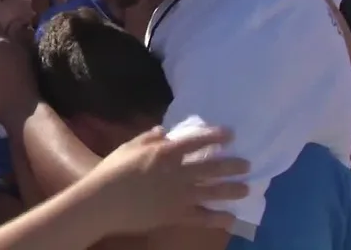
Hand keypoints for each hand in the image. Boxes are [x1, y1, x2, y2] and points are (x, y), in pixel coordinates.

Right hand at [84, 126, 248, 235]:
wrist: (103, 203)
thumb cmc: (112, 171)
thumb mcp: (128, 147)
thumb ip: (147, 138)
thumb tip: (163, 131)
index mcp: (165, 152)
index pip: (197, 141)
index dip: (215, 136)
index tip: (230, 135)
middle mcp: (178, 172)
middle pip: (212, 167)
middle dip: (232, 165)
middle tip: (247, 164)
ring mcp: (179, 195)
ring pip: (213, 191)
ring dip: (232, 190)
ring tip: (247, 189)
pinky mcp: (176, 215)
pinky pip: (202, 217)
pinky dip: (218, 218)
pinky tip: (230, 218)